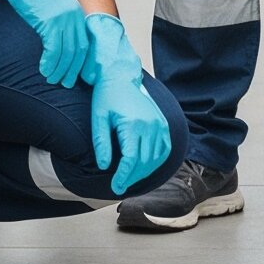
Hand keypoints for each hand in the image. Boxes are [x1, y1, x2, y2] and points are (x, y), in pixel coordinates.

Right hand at [0, 0, 93, 84]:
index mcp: (74, 9)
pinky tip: (43, 70)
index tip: (74, 73)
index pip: (84, 41)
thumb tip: (55, 37)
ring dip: (60, 69)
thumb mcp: (48, 4)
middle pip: (79, 49)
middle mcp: (73, 13)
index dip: (80, 60)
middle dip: (73, 68)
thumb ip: (56, 19)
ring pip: (67, 52)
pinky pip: (54, 49)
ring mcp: (63, 17)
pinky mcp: (50, 20)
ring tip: (52, 79)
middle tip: (65, 83)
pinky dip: (51, 63)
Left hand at [83, 14, 172, 193]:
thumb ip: (101, 143)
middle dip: (131, 178)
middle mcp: (150, 125)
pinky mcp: (163, 123)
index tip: (115, 187)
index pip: (130, 159)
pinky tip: (145, 167)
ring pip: (155, 158)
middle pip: (143, 162)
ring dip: (143, 173)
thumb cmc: (106, 97)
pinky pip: (164, 149)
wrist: (122, 76)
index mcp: (133, 124)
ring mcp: (160, 124)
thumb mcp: (98, 118)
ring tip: (130, 179)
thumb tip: (105, 167)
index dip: (123, 176)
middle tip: (119, 187)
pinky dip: (156, 162)